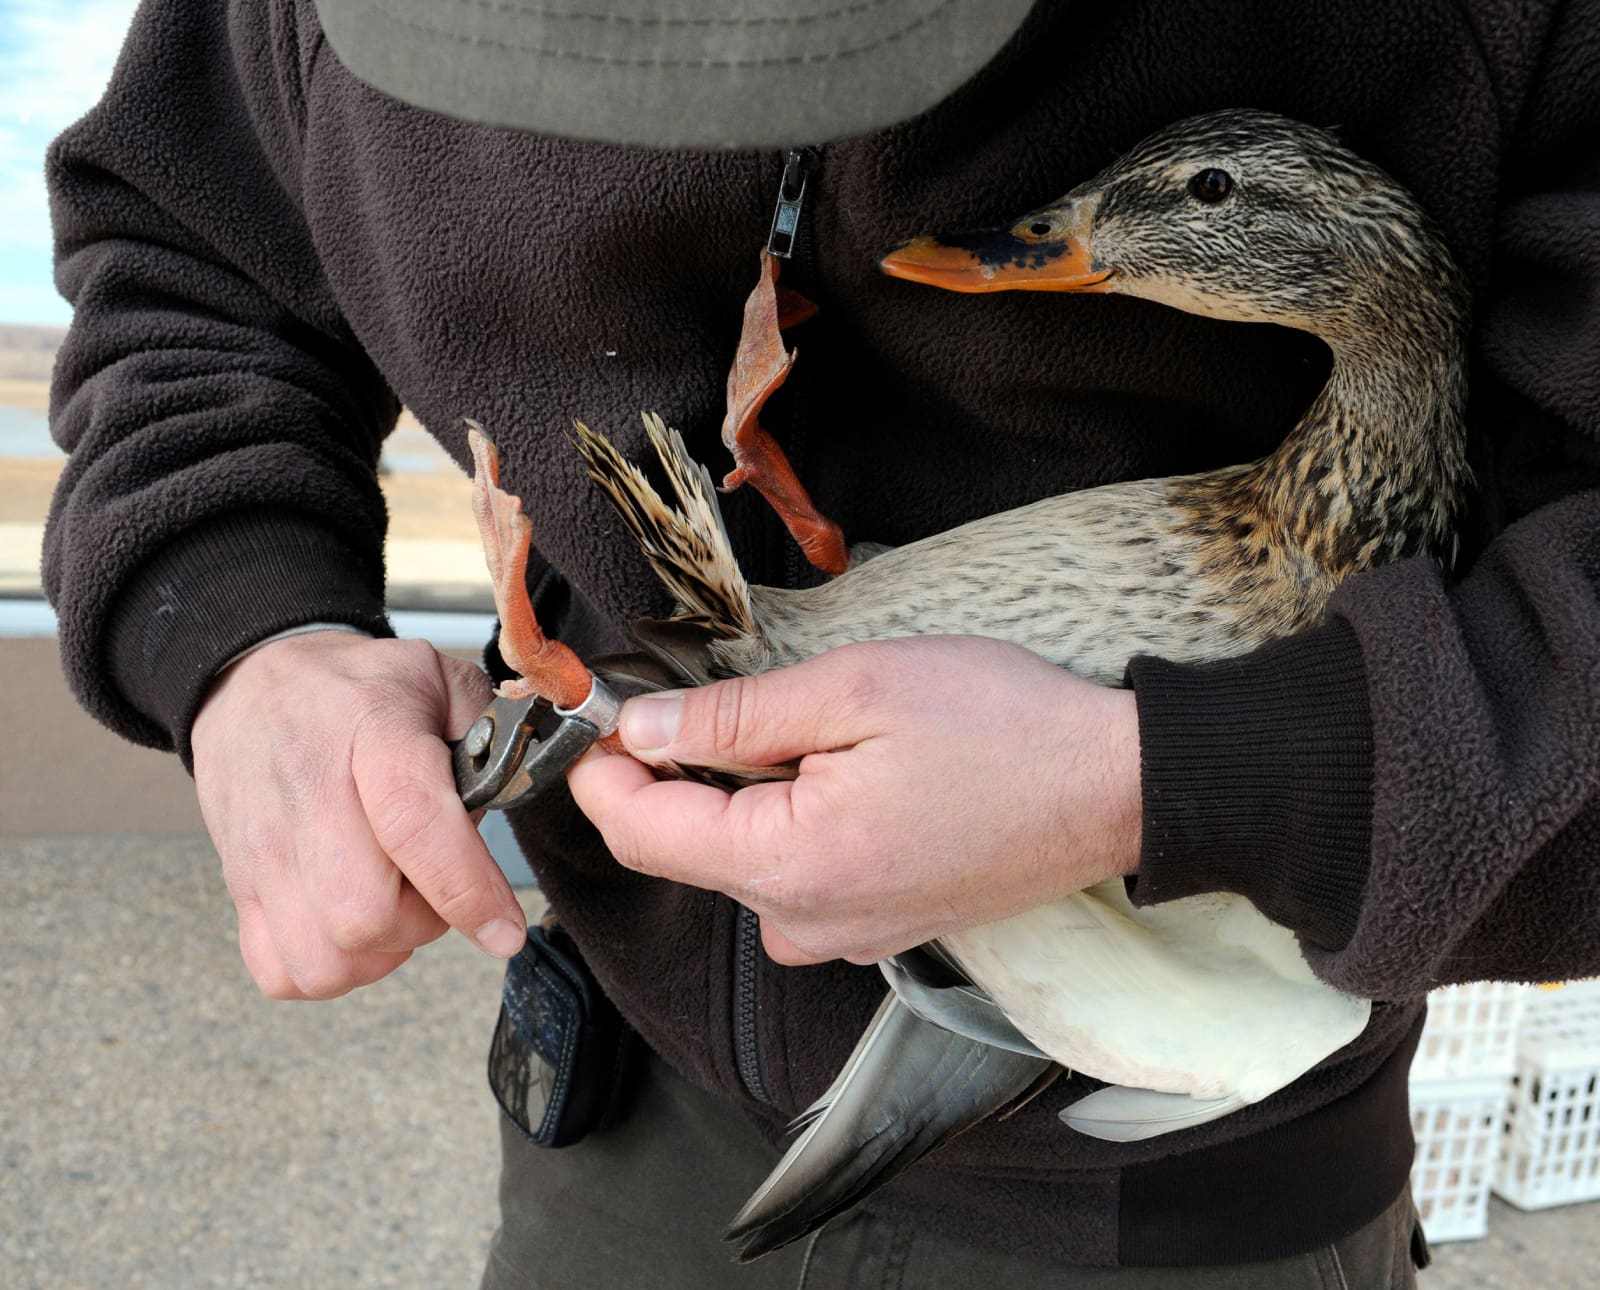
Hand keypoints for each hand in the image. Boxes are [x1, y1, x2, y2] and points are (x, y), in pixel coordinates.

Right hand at [192, 630, 525, 998]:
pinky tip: (349, 926)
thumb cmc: (358, 687)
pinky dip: (326, 968)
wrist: (256, 680)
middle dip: (423, 923)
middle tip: (436, 886)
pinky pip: (280, 970)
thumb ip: (496, 733)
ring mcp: (263, 843)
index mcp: (371, 727)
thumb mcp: (441, 678)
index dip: (466, 888)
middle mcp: (308, 790)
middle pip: (363, 915)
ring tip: (394, 902)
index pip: (413, 823)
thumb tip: (521, 792)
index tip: (505, 929)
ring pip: (323, 959)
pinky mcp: (238, 882)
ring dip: (377, 952)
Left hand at [568, 636, 1140, 965]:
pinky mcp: (875, 927)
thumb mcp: (854, 689)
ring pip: (736, 865)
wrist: (1113, 787)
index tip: (603, 712)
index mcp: (790, 867)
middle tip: (681, 699)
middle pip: (683, 853)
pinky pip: (789, 882)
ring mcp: (843, 936)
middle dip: (664, 776)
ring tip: (781, 729)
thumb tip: (642, 729)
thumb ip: (733, 718)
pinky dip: (778, 825)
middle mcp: (805, 923)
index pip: (642, 834)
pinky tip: (827, 774)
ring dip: (728, 799)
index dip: (602, 771)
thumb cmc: (1001, 728)